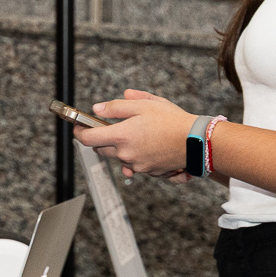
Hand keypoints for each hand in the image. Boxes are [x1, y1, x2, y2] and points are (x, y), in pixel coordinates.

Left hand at [76, 90, 196, 179]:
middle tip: (112, 127)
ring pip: (119, 157)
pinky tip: (148, 146)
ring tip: (138, 134)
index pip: (88, 139)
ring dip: (121, 147)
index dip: (79, 132)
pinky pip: (135, 165)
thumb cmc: (172, 120)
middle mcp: (126, 154)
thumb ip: (116, 107)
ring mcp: (137, 166)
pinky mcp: (149, 172)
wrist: (197, 140)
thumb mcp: (143, 105)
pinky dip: (136, 156)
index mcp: (121, 136)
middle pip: (101, 150)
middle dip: (101, 139)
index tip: (78, 127)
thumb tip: (97, 109)